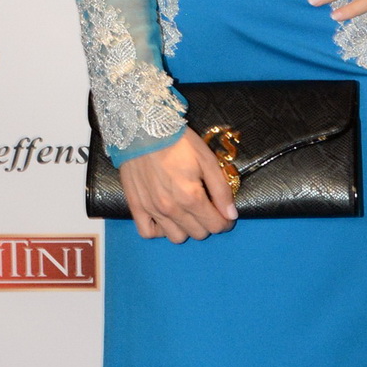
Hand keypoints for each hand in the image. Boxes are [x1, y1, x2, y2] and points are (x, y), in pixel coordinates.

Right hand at [120, 127, 238, 242]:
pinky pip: (148, 233)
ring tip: (187, 212)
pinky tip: (166, 217)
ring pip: (176, 237)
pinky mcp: (136, 206)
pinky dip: (160, 230)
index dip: (225, 221)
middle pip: (198, 234)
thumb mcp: (207, 160)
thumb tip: (231, 215)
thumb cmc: (178, 142)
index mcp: (190, 197)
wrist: (143, 129)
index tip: (225, 213)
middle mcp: (171, 209)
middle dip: (208, 223)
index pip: (216, 225)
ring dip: (186, 228)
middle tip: (206, 208)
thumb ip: (221, 190)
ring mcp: (151, 210)